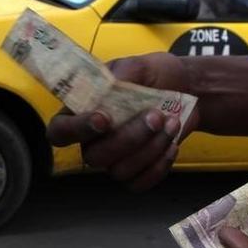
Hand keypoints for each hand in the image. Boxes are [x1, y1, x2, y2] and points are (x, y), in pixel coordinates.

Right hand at [46, 53, 199, 190]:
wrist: (187, 88)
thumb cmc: (156, 74)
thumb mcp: (140, 65)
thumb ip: (122, 74)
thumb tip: (111, 85)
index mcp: (84, 111)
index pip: (60, 131)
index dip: (76, 130)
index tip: (104, 118)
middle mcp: (94, 140)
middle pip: (94, 157)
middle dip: (128, 139)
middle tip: (156, 116)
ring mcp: (115, 159)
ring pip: (119, 171)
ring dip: (150, 149)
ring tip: (172, 123)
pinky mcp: (137, 172)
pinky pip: (139, 183)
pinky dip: (158, 167)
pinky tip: (172, 145)